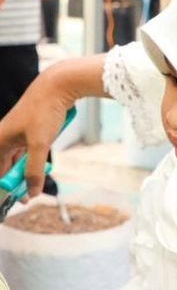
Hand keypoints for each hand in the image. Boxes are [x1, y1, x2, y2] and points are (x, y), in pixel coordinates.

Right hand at [0, 67, 71, 195]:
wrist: (58, 86)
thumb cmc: (45, 111)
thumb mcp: (40, 144)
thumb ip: (34, 170)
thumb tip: (31, 193)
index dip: (3, 188)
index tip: (9, 203)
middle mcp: (4, 138)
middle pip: (4, 168)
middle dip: (14, 184)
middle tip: (26, 200)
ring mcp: (16, 135)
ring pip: (17, 162)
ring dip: (25, 175)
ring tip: (32, 191)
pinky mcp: (29, 132)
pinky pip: (26, 154)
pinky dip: (32, 164)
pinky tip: (40, 172)